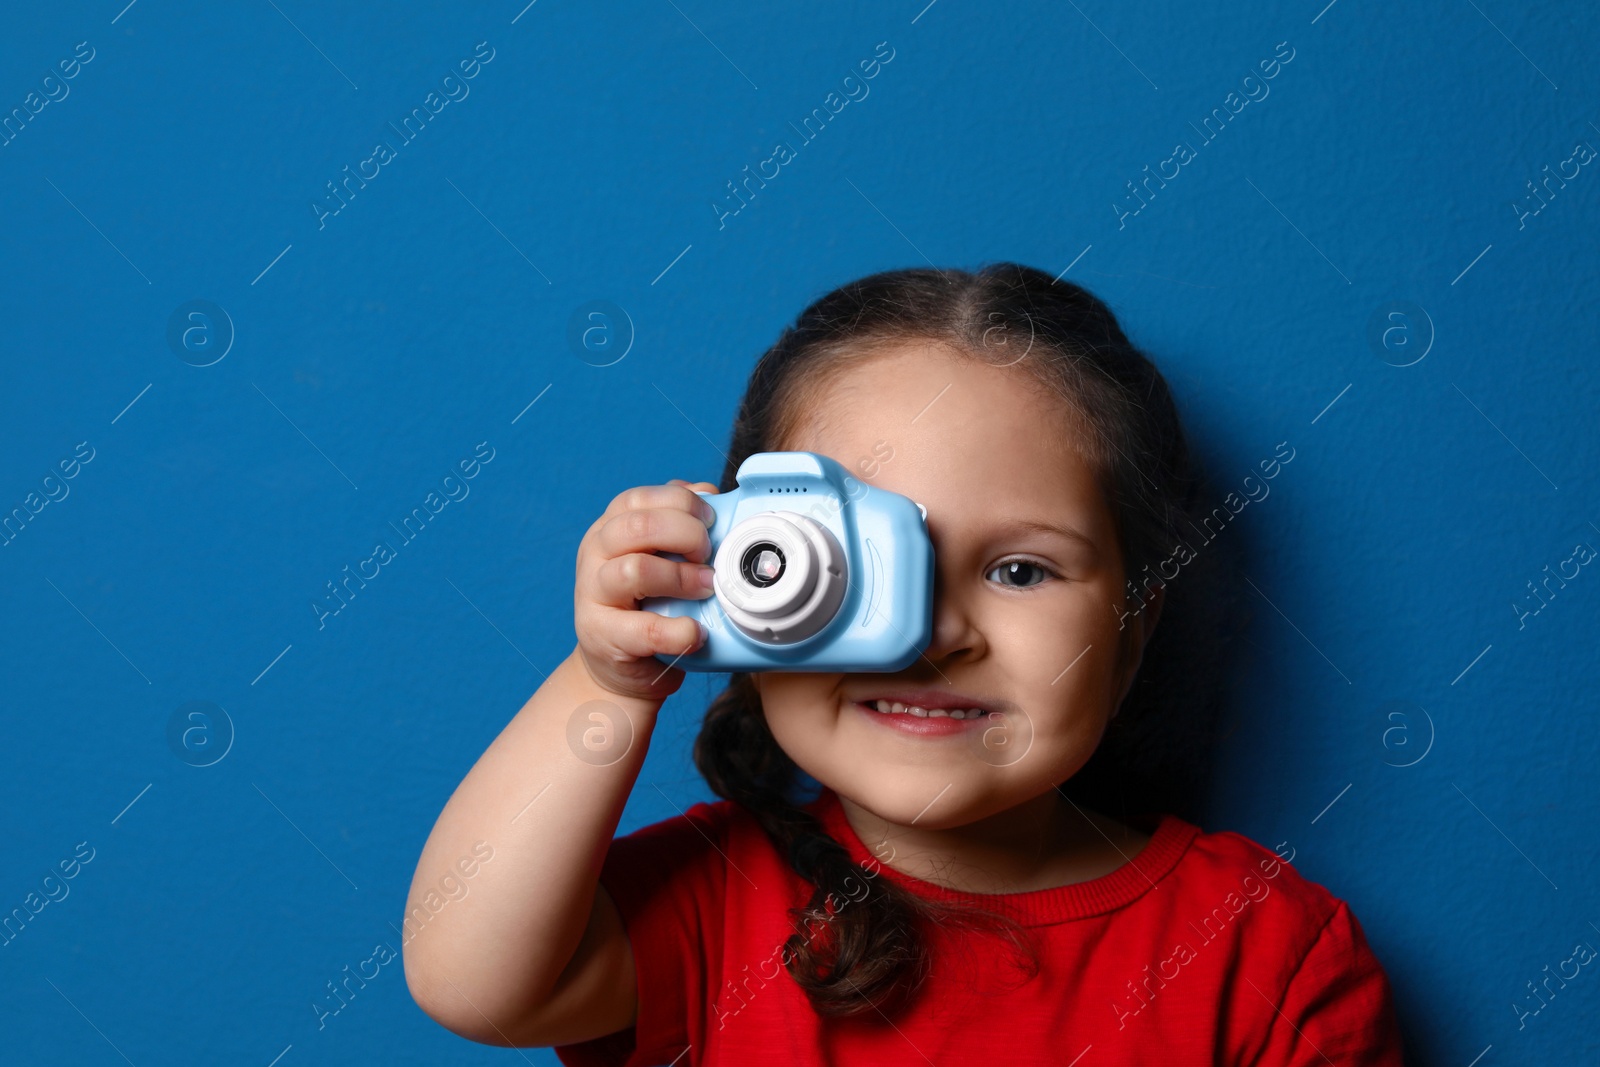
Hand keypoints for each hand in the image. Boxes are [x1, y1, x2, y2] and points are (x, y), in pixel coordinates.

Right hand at [573, 478, 720, 701]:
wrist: (617, 663)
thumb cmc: (648, 603)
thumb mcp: (660, 557)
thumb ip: (679, 522)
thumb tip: (708, 492)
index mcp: (610, 527)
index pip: (639, 498)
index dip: (682, 504)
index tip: (710, 522)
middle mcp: (595, 553)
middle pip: (638, 526)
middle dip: (686, 534)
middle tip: (708, 555)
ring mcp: (593, 593)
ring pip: (636, 569)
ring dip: (683, 578)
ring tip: (708, 589)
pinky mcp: (601, 633)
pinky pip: (644, 628)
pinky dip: (678, 631)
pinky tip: (695, 633)